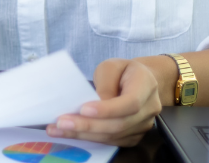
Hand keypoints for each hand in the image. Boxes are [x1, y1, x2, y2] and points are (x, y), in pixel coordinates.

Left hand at [46, 59, 161, 146]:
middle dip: (89, 125)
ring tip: (59, 129)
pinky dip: (90, 138)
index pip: (130, 103)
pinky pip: (112, 142)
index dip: (107, 109)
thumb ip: (105, 83)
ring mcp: (144, 125)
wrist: (141, 81)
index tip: (83, 109)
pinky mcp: (134, 136)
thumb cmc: (123, 71)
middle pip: (120, 124)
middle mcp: (149, 108)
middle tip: (62, 122)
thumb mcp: (112, 66)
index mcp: (146, 85)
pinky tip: (71, 134)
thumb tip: (93, 106)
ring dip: (84, 134)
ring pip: (114, 136)